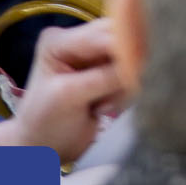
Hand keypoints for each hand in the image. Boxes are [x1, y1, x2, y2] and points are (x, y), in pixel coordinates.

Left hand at [0, 18, 126, 163]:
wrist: (44, 150)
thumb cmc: (44, 122)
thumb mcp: (68, 96)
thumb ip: (103, 77)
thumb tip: (141, 64)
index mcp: (59, 40)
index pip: (102, 34)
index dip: (124, 47)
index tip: (140, 67)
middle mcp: (79, 42)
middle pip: (121, 39)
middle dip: (125, 67)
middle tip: (117, 93)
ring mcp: (94, 58)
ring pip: (130, 58)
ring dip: (122, 85)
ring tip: (100, 107)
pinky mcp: (108, 74)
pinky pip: (130, 75)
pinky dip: (123, 93)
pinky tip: (103, 108)